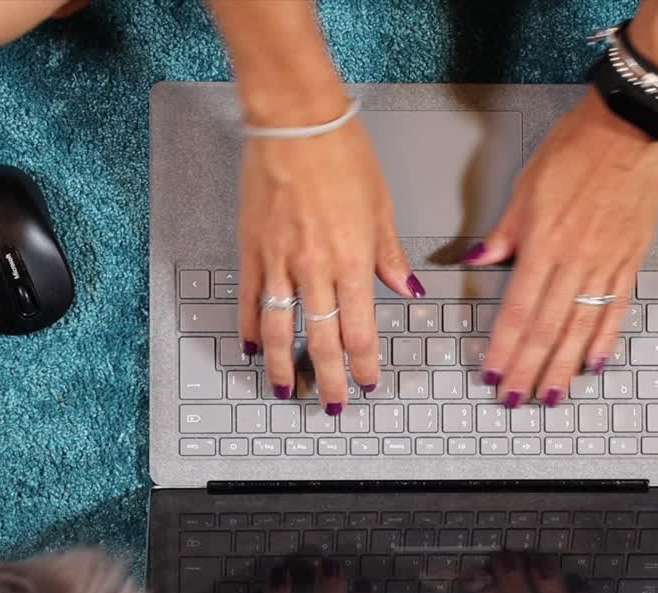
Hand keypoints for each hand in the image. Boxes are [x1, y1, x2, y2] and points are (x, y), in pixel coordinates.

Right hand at [235, 117, 419, 414]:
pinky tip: (255, 348)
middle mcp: (315, 267)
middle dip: (330, 379)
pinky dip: (253, 329)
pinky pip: (252, 300)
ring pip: (282, 329)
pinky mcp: (252, 249)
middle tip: (333, 405)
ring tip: (288, 391)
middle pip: (322, 340)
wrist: (296, 122)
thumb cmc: (341, 154)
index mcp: (353, 259)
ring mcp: (279, 261)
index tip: (369, 383)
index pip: (361, 330)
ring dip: (286, 366)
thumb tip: (406, 288)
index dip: (365, 364)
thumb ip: (390, 256)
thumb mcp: (381, 206)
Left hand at [464, 91, 657, 406]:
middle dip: (529, 370)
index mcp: (543, 245)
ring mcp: (606, 265)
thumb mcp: (525, 186)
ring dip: (564, 367)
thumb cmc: (576, 148)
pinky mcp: (630, 260)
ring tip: (552, 396)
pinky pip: (615, 310)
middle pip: (547, 330)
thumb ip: (503, 233)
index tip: (493, 374)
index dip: (504, 349)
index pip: (517, 311)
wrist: (630, 128)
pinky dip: (604, 340)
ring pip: (581, 329)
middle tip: (516, 399)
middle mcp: (575, 262)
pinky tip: (593, 363)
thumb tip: (477, 260)